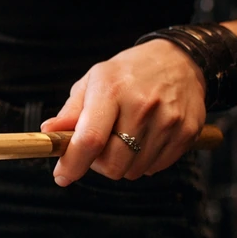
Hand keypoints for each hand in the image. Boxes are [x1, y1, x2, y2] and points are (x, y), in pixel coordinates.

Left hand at [40, 40, 207, 185]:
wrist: (179, 61)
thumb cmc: (128, 73)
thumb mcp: (94, 81)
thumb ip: (71, 111)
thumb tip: (49, 132)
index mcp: (112, 90)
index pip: (91, 139)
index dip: (73, 164)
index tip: (61, 176)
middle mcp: (142, 106)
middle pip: (113, 163)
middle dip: (98, 164)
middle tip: (98, 147)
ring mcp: (168, 121)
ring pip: (133, 171)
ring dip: (122, 163)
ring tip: (123, 137)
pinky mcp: (187, 133)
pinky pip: (155, 168)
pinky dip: (143, 161)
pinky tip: (143, 139)